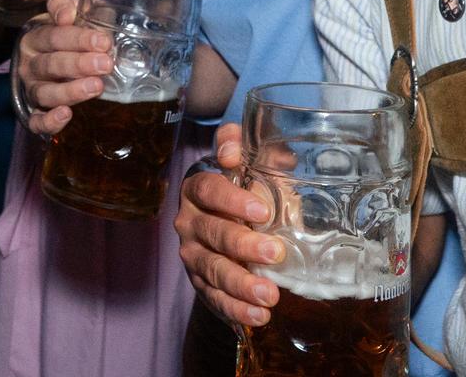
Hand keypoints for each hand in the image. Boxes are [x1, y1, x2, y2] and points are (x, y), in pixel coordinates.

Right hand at [14, 0, 106, 136]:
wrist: (54, 51)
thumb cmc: (67, 28)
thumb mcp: (66, 6)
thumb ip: (65, 3)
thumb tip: (67, 15)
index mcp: (35, 37)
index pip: (53, 36)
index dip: (78, 39)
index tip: (103, 42)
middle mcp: (30, 64)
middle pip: (50, 65)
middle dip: (79, 65)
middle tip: (105, 64)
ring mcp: (32, 89)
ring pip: (45, 93)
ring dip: (70, 91)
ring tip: (96, 87)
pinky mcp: (36, 112)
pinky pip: (36, 121)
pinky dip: (48, 121)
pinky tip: (66, 115)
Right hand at [175, 123, 281, 326]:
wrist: (237, 224)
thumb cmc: (253, 192)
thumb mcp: (256, 166)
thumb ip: (247, 149)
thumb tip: (232, 150)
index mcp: (199, 189)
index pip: (209, 190)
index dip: (233, 200)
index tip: (263, 211)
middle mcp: (189, 221)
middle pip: (212, 233)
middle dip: (243, 246)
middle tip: (275, 254)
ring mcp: (192, 255)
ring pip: (212, 270)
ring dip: (241, 285)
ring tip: (270, 296)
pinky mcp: (200, 284)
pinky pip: (214, 299)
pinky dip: (236, 310)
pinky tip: (259, 316)